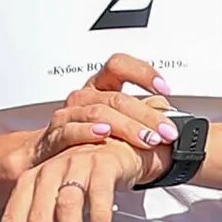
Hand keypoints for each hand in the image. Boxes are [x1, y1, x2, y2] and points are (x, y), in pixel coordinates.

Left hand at [1, 133, 143, 221]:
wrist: (116, 148)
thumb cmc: (80, 179)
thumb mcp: (50, 200)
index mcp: (29, 182)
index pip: (13, 220)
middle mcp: (47, 172)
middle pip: (38, 219)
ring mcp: (74, 165)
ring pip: (66, 208)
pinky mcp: (102, 164)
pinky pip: (98, 194)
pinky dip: (98, 219)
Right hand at [31, 51, 174, 166]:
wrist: (47, 157)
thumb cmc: (87, 138)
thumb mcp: (115, 122)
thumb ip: (140, 117)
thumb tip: (173, 122)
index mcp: (99, 86)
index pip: (119, 65)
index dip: (142, 72)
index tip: (164, 89)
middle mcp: (84, 96)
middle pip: (117, 96)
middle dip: (147, 115)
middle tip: (167, 131)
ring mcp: (68, 114)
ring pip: (99, 113)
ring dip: (127, 127)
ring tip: (148, 139)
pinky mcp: (55, 135)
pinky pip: (71, 130)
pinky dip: (88, 132)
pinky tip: (104, 135)